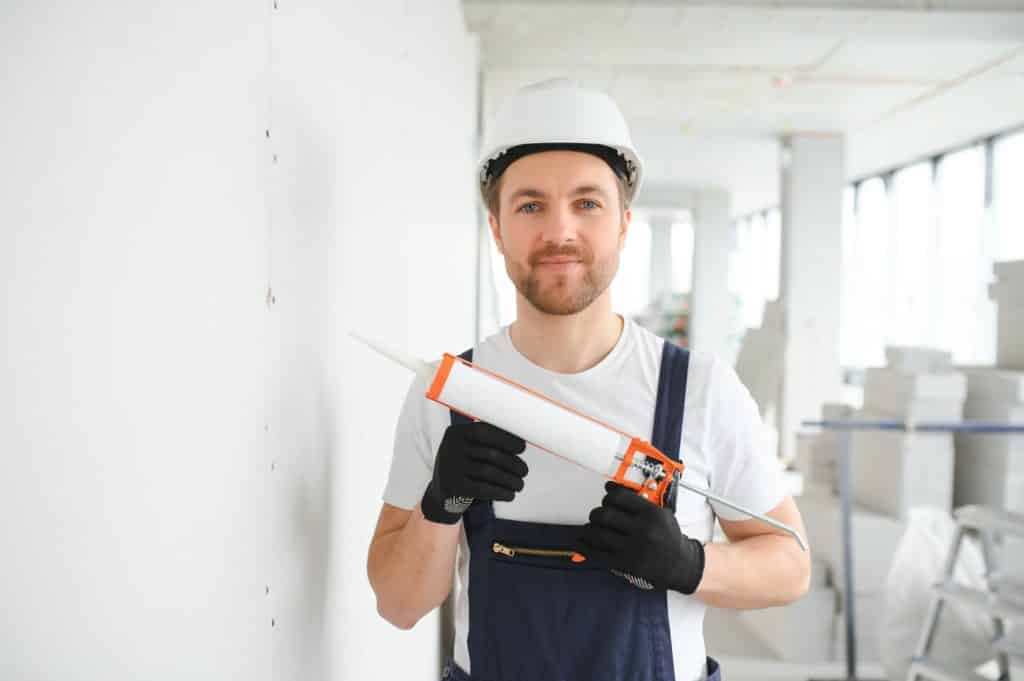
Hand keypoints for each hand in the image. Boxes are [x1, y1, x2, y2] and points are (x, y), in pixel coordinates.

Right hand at [420, 422, 527, 523]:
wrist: (442, 494)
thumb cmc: (464, 467)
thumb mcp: (468, 448)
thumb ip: (489, 441)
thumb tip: (520, 439)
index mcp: (455, 433)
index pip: (484, 431)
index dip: (506, 439)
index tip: (522, 447)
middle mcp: (450, 449)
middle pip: (490, 454)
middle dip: (513, 463)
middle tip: (524, 471)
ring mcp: (450, 469)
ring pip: (489, 473)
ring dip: (510, 480)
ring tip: (520, 484)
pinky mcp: (453, 489)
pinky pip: (483, 489)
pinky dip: (501, 492)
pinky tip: (510, 495)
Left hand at [574, 481, 704, 593]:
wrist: (680, 566)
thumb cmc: (669, 538)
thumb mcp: (663, 513)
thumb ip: (640, 501)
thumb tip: (612, 488)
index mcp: (652, 514)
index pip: (619, 497)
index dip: (608, 494)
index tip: (606, 495)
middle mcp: (642, 530)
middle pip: (605, 515)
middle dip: (597, 513)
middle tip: (598, 514)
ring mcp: (632, 549)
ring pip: (597, 533)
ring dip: (590, 529)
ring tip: (592, 527)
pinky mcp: (625, 564)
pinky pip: (596, 553)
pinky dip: (584, 546)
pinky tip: (583, 541)